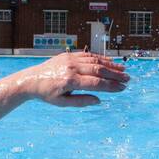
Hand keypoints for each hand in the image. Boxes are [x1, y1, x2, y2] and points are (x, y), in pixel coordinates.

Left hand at [13, 53, 128, 106]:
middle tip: (127, 79)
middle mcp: (71, 68)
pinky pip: (87, 55)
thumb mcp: (62, 103)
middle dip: (115, 74)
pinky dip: (100, 58)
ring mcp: (70, 59)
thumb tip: (99, 100)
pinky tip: (109, 62)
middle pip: (98, 70)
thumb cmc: (47, 94)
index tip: (121, 88)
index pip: (96, 83)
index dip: (110, 86)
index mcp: (70, 81)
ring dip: (110, 65)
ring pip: (94, 60)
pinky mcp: (68, 54)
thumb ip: (81, 101)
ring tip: (123, 70)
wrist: (31, 79)